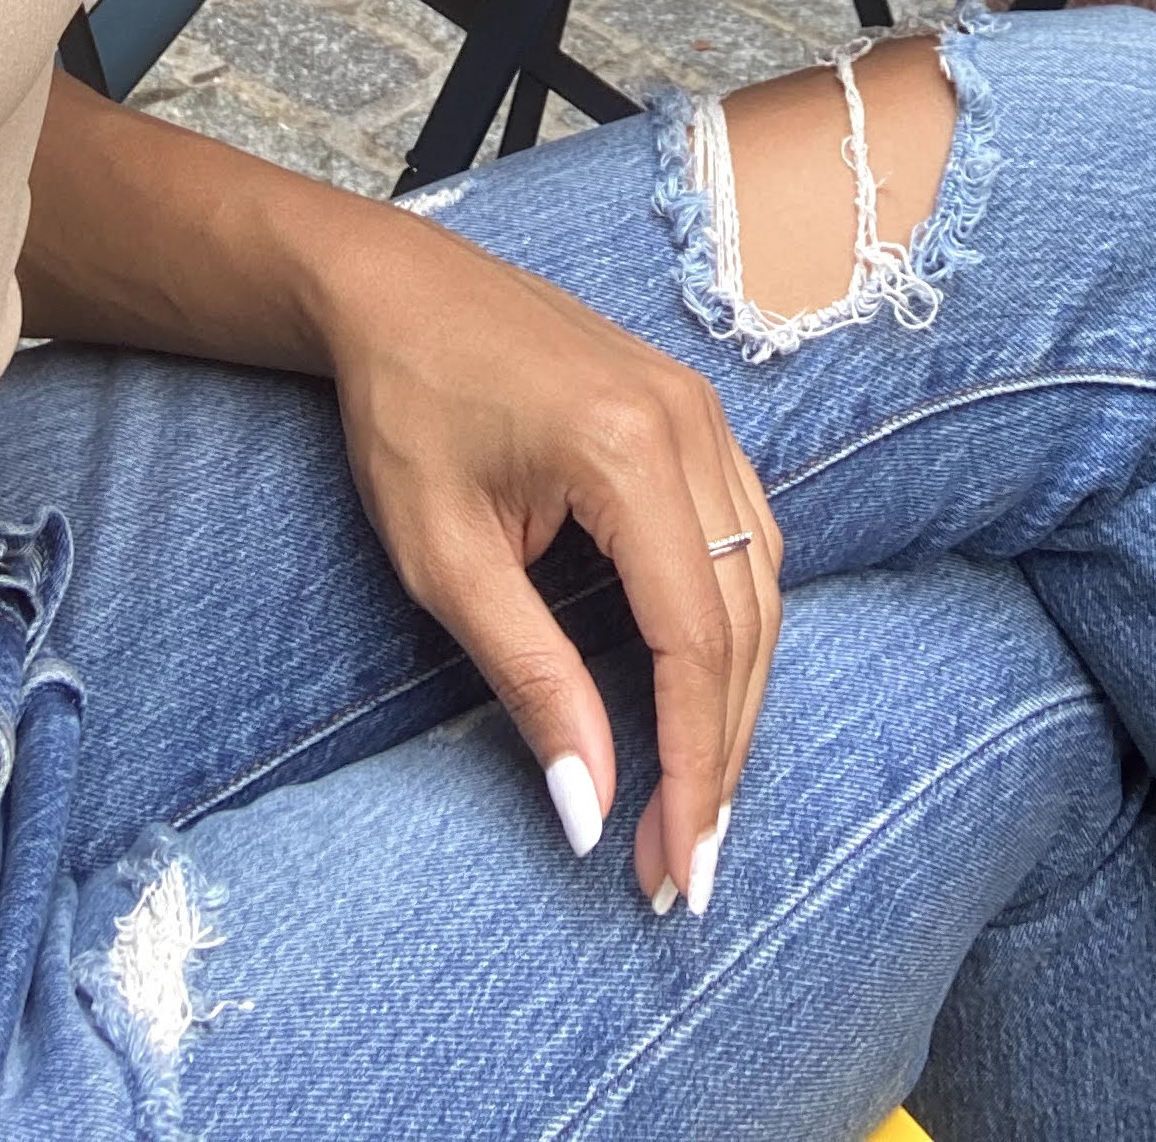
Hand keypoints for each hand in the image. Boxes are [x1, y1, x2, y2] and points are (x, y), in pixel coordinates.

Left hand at [316, 202, 780, 909]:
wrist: (394, 287)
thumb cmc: (404, 410)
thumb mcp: (446, 558)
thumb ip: (530, 680)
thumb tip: (590, 809)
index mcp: (629, 452)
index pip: (695, 642)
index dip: (694, 766)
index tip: (674, 868)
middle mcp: (691, 425)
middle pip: (746, 623)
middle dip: (721, 755)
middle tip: (681, 868)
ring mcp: (704, 410)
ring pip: (761, 585)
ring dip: (737, 701)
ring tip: (695, 802)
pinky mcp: (694, 413)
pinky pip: (748, 538)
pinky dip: (736, 629)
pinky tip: (703, 694)